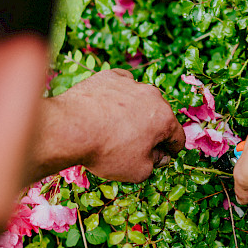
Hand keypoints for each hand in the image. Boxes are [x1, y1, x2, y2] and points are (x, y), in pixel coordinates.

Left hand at [32, 69, 184, 183]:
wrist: (70, 128)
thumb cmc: (107, 151)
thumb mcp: (139, 170)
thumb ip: (156, 163)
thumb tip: (159, 156)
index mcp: (165, 118)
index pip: (177, 136)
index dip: (171, 150)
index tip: (162, 156)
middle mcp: (152, 96)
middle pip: (159, 116)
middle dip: (152, 130)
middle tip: (136, 144)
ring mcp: (131, 83)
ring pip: (140, 100)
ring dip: (135, 112)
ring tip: (116, 127)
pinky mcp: (109, 76)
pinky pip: (121, 86)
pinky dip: (118, 96)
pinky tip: (107, 108)